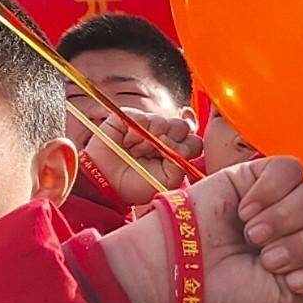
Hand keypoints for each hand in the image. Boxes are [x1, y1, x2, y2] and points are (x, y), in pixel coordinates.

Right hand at [71, 96, 187, 198]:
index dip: (187, 146)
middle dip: (169, 140)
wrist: (107, 184)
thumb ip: (180, 161)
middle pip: (181, 126)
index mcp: (176, 151)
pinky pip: (141, 116)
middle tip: (154, 154)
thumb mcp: (167, 180)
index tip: (173, 154)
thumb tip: (174, 140)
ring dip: (148, 140)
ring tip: (136, 152)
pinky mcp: (129, 117)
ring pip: (161, 121)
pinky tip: (127, 142)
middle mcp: (164, 135)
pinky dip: (134, 131)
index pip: (195, 140)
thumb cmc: (137, 185)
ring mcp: (147, 125)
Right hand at [97, 152, 302, 302]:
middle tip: (267, 259)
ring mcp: (287, 206)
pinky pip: (291, 169)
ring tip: (253, 235)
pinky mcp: (261, 177)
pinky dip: (271, 191)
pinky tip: (245, 211)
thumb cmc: (228, 301)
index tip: (296, 283)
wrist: (178, 276)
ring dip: (288, 219)